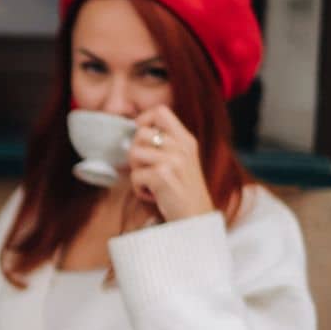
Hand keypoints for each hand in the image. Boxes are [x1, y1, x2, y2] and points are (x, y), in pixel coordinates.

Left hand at [127, 106, 214, 222]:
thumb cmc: (184, 192)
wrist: (197, 218)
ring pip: (134, 153)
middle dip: (135, 152)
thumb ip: (165, 146)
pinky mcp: (163, 176)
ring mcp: (173, 160)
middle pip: (140, 133)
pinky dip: (139, 189)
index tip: (139, 137)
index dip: (143, 120)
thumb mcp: (182, 161)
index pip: (160, 111)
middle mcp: (181, 146)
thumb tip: (132, 136)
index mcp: (186, 139)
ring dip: (136, 171)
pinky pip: (134, 176)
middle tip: (146, 169)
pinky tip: (153, 195)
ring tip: (151, 183)